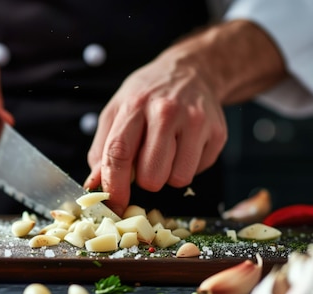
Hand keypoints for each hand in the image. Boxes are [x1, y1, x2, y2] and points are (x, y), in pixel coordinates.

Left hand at [84, 52, 227, 216]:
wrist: (191, 71)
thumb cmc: (147, 95)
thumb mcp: (116, 112)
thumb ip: (102, 149)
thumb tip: (94, 186)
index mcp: (135, 106)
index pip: (119, 153)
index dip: (114, 185)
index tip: (114, 204)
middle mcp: (167, 112)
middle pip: (151, 176)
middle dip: (145, 180)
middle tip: (146, 164)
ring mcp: (196, 121)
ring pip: (178, 179)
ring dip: (168, 175)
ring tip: (166, 152)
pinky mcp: (218, 133)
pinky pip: (198, 171)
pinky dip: (188, 166)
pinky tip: (185, 145)